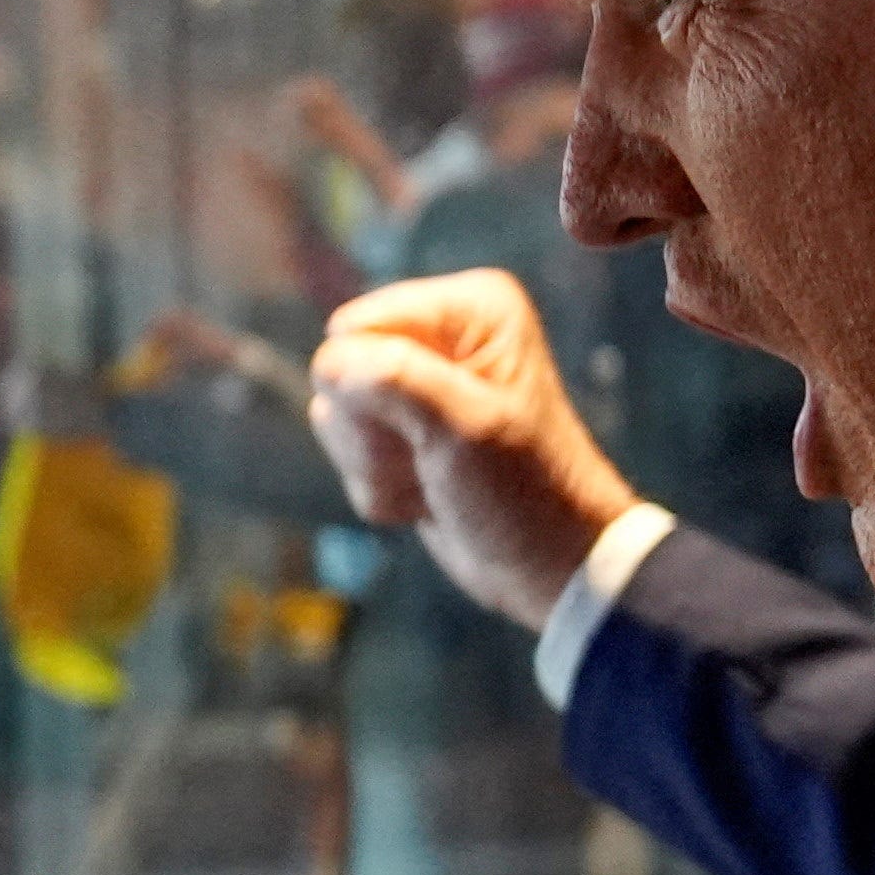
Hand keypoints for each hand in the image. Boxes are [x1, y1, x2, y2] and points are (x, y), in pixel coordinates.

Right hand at [311, 268, 642, 621]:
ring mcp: (418, 382)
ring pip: (336, 416)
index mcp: (470, 309)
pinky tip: (428, 494)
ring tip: (434, 479)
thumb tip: (329, 360)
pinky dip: (381, 486)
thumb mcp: (465, 428)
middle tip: (432, 460)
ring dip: (377, 466)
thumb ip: (394, 379)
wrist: (545, 565)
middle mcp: (442, 334)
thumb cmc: (525, 492)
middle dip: (374, 435)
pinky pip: (347, 451)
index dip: (371, 387)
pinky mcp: (401, 426)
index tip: (427, 428)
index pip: (357, 328)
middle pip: (338, 373)